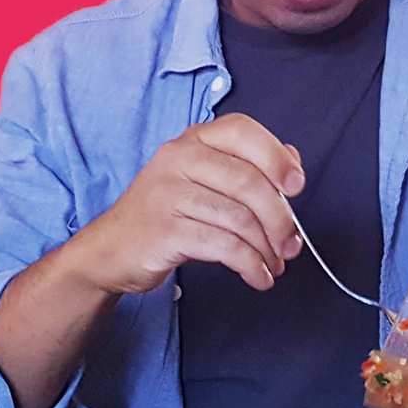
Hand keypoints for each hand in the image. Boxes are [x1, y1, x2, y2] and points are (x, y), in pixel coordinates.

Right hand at [61, 114, 304, 294]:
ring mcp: (168, 193)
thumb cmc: (167, 214)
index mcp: (193, 141)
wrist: (111, 250)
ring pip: (240, 219)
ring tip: (274, 264)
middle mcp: (178, 159)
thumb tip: (292, 161)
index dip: (276, 156)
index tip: (297, 186)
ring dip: (267, 248)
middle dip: (280, 219)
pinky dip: (251, 265)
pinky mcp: (165, 230)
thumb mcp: (205, 181)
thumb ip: (246, 167)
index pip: (242, 131)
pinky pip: (225, 247)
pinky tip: (258, 276)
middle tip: (291, 245)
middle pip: (249, 182)